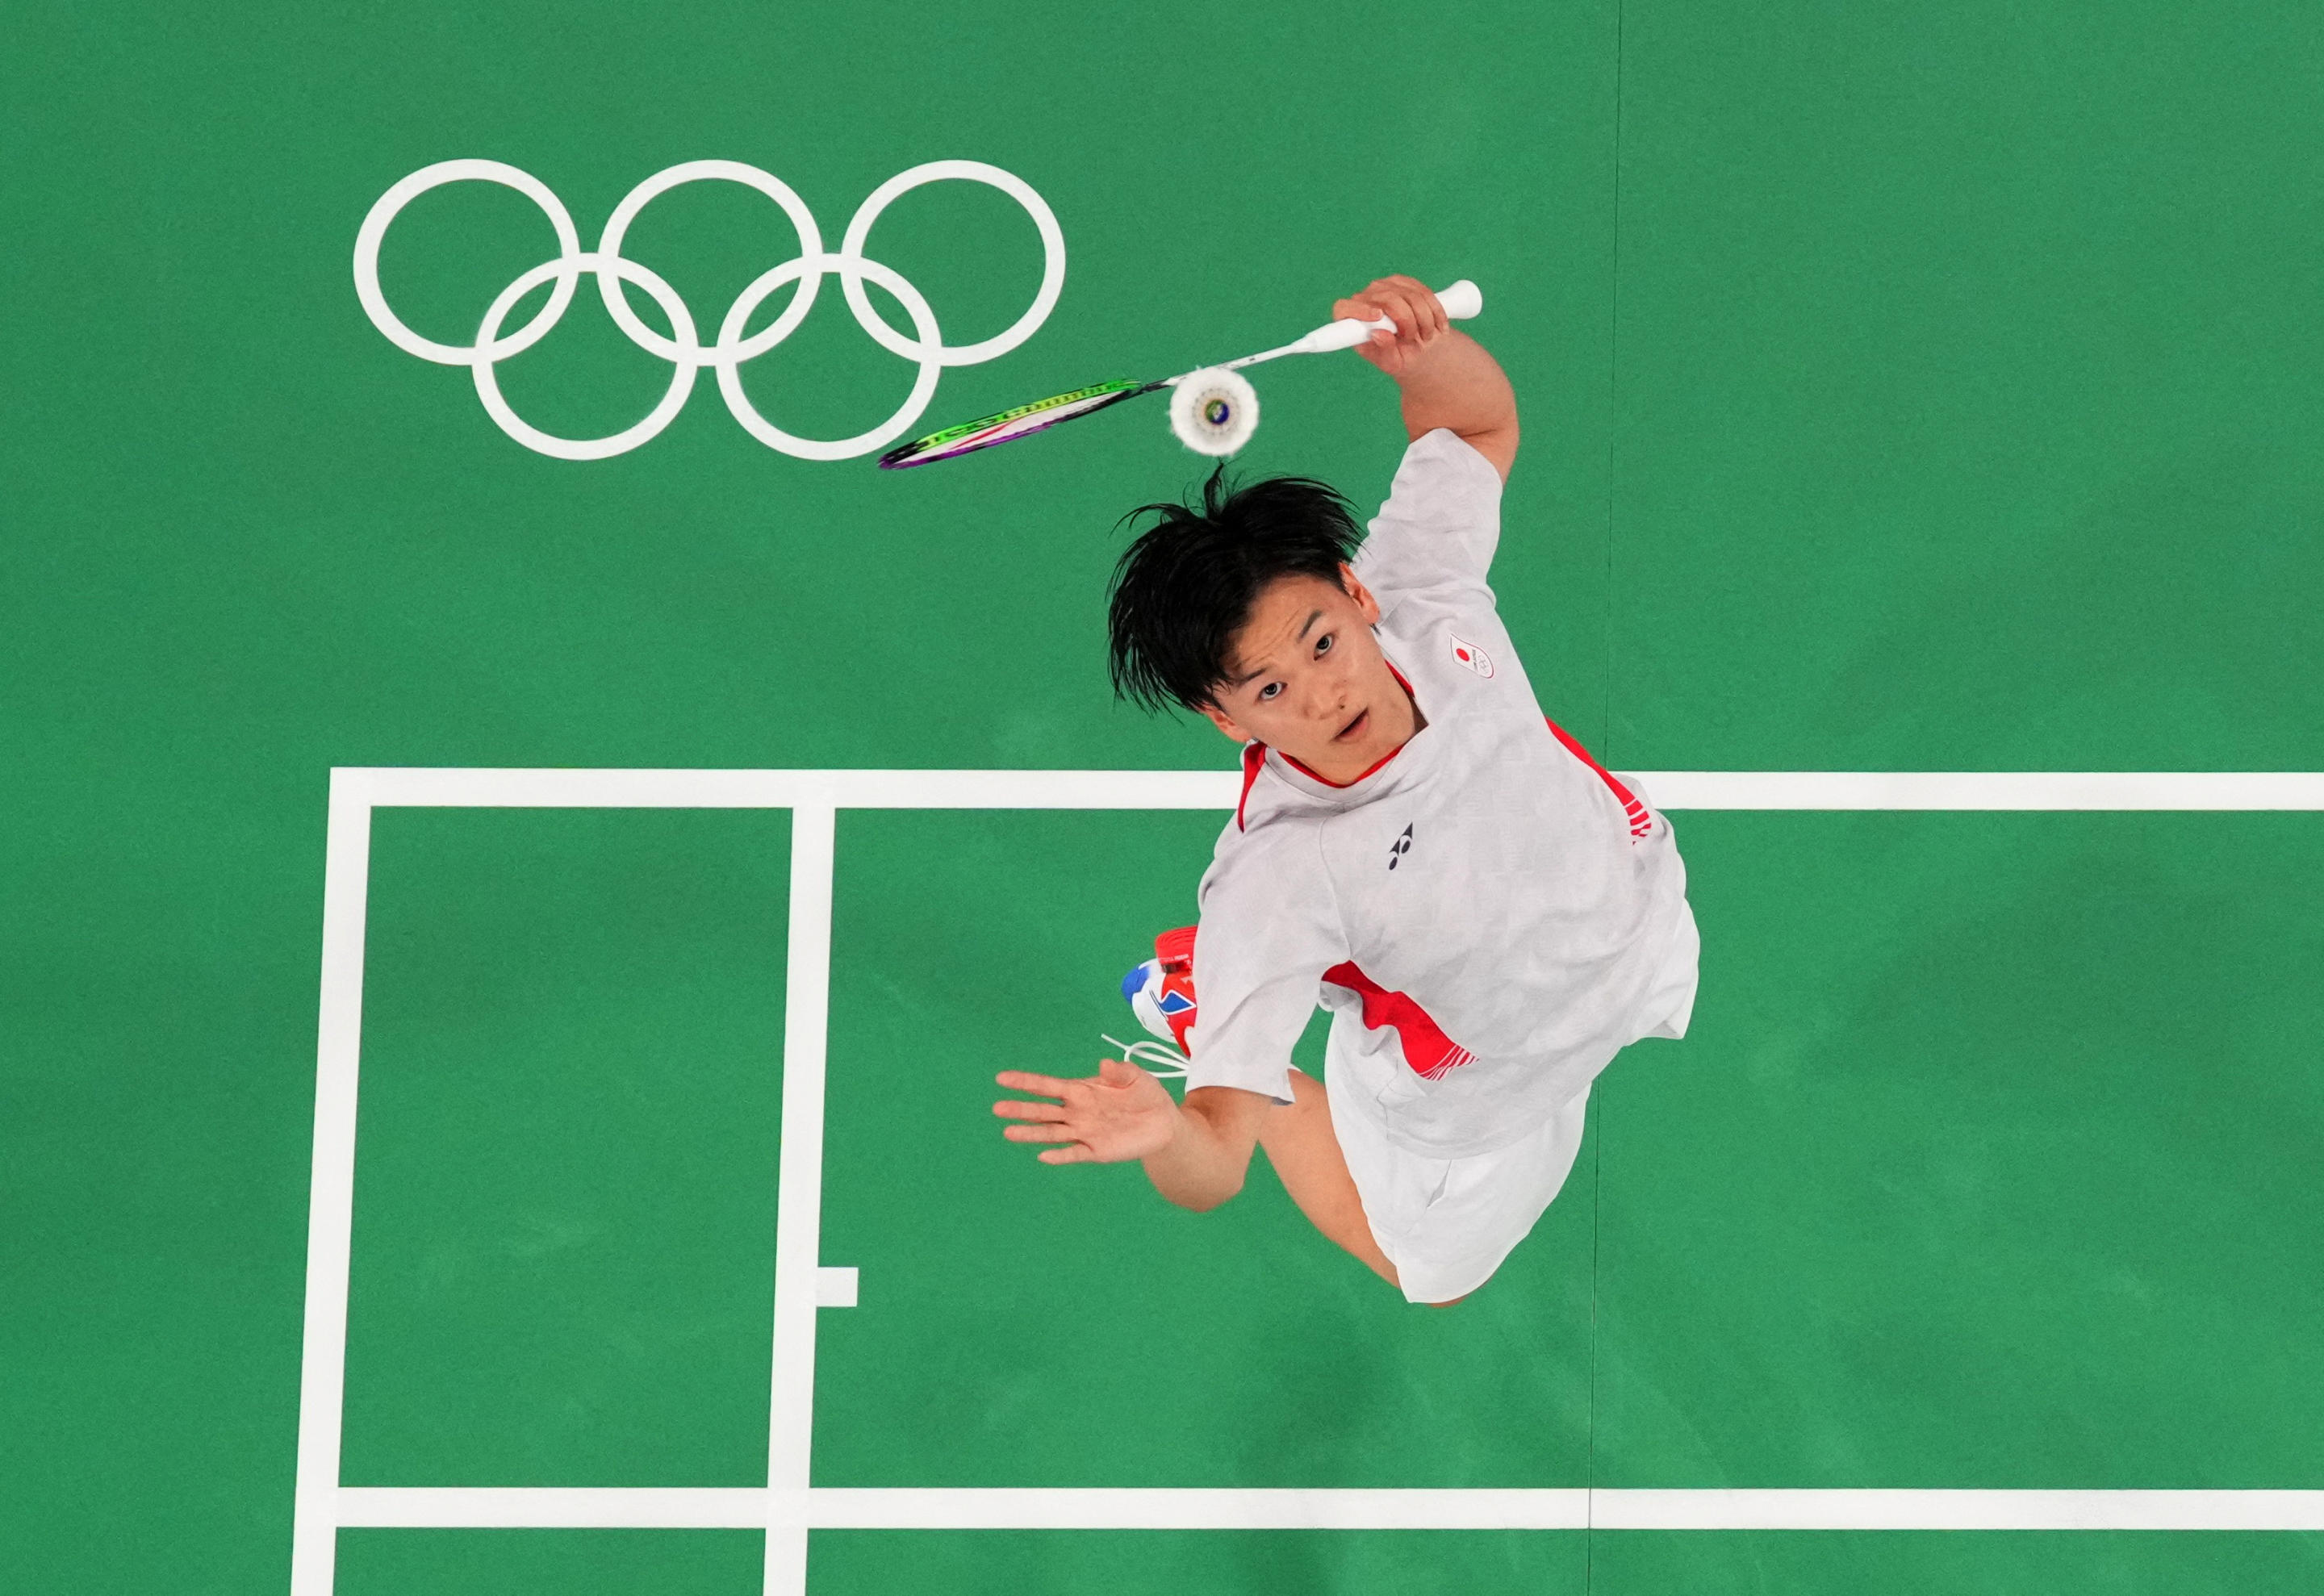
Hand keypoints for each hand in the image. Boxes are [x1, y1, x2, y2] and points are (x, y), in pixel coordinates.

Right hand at [993, 1058, 1180, 1164]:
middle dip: (1021, 1109)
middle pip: (1043, 1111)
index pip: (1048, 1086)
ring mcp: (1084, 1133)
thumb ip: (1121, 1071)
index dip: (1026, 1082)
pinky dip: (1059, 1156)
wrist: (1163, 1123)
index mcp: (1081, 1091)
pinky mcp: (1096, 1151)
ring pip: (1052, 1133)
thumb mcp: (1136, 1078)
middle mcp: (1076, 1112)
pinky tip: (1043, 1156)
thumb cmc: (1145, 1095)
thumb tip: (1104, 1064)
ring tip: (1008, 1132)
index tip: (1002, 1079)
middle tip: (997, 1108)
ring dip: (1032, 1133)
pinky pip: (1074, 1154)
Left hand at [1332, 274, 1450, 378]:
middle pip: (1385, 297)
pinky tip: (1438, 325)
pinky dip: (1434, 309)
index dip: (1359, 309)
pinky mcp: (1403, 282)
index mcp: (1353, 322)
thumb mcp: (1391, 363)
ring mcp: (1384, 287)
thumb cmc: (1399, 357)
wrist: (1418, 348)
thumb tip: (1378, 335)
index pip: (1344, 308)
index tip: (1378, 316)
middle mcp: (1365, 299)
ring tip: (1427, 336)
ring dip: (1424, 317)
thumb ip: (1383, 351)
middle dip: (1406, 318)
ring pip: (1408, 294)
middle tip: (1413, 337)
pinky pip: (1423, 291)